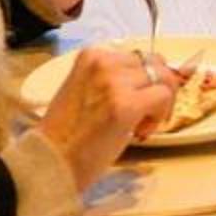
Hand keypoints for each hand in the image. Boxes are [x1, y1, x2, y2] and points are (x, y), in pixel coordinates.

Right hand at [34, 42, 184, 191]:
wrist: (51, 160)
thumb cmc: (67, 133)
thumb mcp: (86, 90)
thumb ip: (114, 79)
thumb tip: (151, 79)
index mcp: (91, 55)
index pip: (139, 58)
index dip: (145, 81)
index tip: (138, 102)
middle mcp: (103, 62)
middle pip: (155, 65)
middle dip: (158, 89)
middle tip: (145, 116)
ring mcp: (114, 82)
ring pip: (163, 79)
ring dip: (160, 104)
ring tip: (139, 126)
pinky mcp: (126, 104)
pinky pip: (164, 97)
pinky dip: (160, 115)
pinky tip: (140, 131)